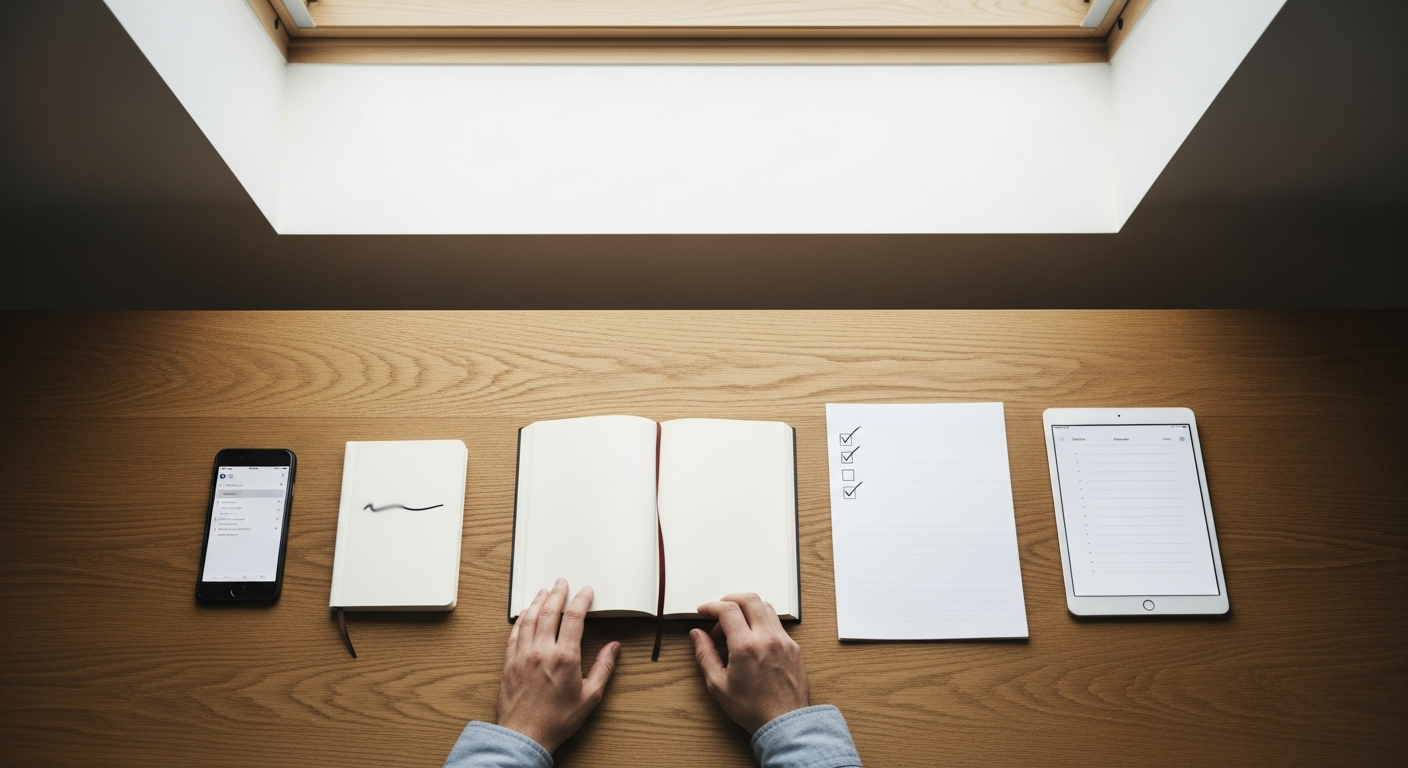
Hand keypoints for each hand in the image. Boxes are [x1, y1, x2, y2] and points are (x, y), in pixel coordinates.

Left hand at [496, 579, 620, 752]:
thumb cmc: (556, 720)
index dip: (581, 600)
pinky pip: (514, 633)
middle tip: (562, 582)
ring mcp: (522, 655)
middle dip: (557, 593)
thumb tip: (613, 648)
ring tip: (543, 592)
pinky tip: (524, 615)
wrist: (524, 735)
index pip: (574, 617)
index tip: (586, 592)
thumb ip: (603, 668)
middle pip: (549, 611)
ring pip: (529, 618)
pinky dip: (520, 620)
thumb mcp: (590, 696)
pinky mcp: (509, 663)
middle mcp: (541, 651)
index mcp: (564, 657)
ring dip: (537, 601)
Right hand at [690, 593, 810, 733]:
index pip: (727, 609)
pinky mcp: (794, 646)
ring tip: (735, 628)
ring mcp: (784, 640)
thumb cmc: (752, 708)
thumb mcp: (718, 686)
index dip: (711, 606)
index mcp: (746, 647)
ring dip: (747, 609)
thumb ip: (705, 655)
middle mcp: (767, 638)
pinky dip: (761, 621)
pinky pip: (776, 622)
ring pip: (765, 607)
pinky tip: (752, 638)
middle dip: (729, 600)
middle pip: (749, 599)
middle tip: (718, 613)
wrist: (785, 722)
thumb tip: (697, 634)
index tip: (703, 611)